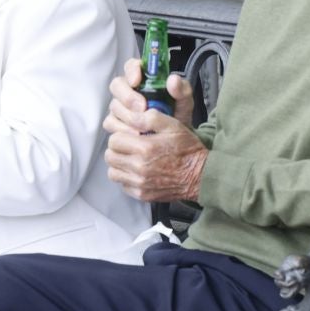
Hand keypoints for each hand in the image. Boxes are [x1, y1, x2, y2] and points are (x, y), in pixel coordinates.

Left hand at [103, 59, 204, 202]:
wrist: (199, 175)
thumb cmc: (187, 149)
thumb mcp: (173, 125)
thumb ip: (151, 117)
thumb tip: (133, 115)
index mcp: (145, 148)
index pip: (114, 140)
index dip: (120, 135)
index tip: (129, 135)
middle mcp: (139, 168)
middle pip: (110, 157)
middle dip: (118, 149)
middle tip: (130, 146)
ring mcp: (139, 183)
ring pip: (113, 172)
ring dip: (120, 164)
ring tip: (133, 159)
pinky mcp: (141, 194)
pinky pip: (123, 185)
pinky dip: (127, 178)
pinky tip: (139, 171)